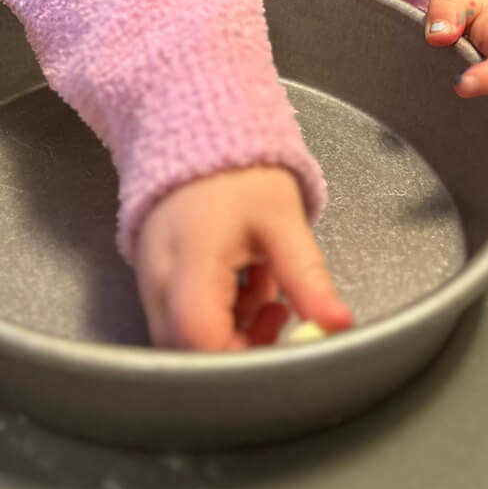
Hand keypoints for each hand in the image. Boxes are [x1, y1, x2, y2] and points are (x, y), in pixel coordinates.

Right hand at [134, 165, 351, 351]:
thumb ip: (307, 279)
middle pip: (189, 349)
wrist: (198, 133)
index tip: (281, 339)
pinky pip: (182, 319)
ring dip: (233, 329)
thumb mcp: (283, 221)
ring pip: (186, 338)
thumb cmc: (235, 171)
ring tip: (267, 290)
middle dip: (241, 347)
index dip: (244, 355)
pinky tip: (246, 283)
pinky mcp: (155, 281)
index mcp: (189, 261)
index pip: (202, 338)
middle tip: (279, 316)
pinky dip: (220, 315)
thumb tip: (336, 324)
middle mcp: (159, 280)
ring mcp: (151, 282)